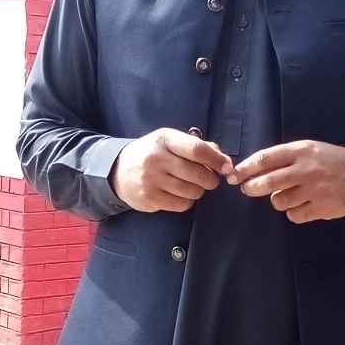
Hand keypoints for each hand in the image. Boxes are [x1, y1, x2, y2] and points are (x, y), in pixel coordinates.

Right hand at [111, 128, 233, 212]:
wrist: (118, 170)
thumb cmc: (152, 154)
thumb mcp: (170, 142)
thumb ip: (197, 146)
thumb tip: (223, 159)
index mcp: (164, 139)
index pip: (197, 150)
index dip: (216, 160)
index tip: (226, 167)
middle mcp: (156, 158)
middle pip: (198, 174)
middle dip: (210, 179)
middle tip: (209, 179)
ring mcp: (151, 180)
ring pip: (192, 192)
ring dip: (198, 191)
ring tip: (191, 185)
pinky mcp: (149, 198)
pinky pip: (181, 205)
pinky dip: (187, 201)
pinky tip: (179, 194)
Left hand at [226, 140, 344, 223]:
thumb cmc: (327, 160)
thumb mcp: (306, 149)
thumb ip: (281, 158)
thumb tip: (250, 171)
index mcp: (300, 151)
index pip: (265, 159)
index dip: (245, 169)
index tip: (233, 175)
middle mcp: (306, 169)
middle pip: (267, 182)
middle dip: (251, 188)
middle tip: (248, 189)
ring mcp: (314, 190)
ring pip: (278, 201)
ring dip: (278, 199)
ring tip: (291, 193)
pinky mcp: (321, 208)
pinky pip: (293, 215)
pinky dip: (294, 211)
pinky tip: (304, 203)